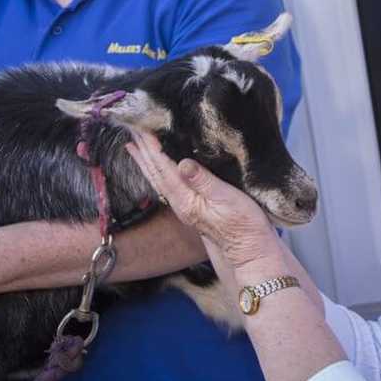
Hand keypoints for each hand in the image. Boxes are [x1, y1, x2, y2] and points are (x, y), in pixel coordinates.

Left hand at [125, 130, 278, 269]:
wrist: (250, 251)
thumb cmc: (244, 225)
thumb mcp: (227, 199)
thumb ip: (204, 181)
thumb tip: (183, 163)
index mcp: (186, 200)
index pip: (164, 169)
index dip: (153, 149)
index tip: (142, 129)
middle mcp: (180, 204)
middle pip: (156, 174)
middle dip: (143, 152)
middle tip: (130, 130)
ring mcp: (185, 207)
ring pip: (159, 180)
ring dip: (146, 162)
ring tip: (134, 147)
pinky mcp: (192, 208)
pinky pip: (167, 185)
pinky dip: (158, 172)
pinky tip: (159, 168)